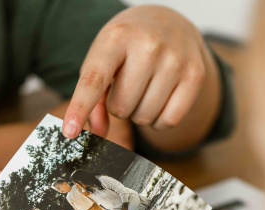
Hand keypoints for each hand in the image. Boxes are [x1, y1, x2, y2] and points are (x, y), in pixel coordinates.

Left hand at [63, 5, 217, 138]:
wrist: (169, 23)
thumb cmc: (126, 47)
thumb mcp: (102, 60)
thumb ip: (93, 98)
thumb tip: (96, 132)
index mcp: (116, 37)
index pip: (94, 80)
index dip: (80, 107)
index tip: (69, 132)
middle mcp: (148, 45)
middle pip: (121, 108)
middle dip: (119, 106)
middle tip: (127, 86)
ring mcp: (175, 59)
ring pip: (145, 118)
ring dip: (139, 113)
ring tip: (144, 88)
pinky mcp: (195, 75)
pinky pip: (169, 121)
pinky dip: (159, 121)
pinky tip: (159, 100)